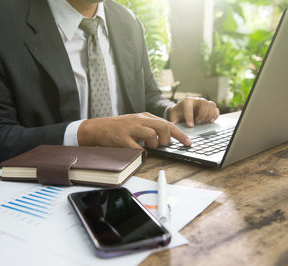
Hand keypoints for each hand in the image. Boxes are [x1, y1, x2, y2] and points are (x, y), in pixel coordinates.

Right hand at [77, 112, 191, 148]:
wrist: (98, 128)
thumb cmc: (119, 128)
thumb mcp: (137, 123)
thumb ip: (151, 127)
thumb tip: (167, 137)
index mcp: (145, 117)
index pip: (167, 124)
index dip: (180, 134)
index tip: (188, 143)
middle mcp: (139, 120)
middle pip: (163, 127)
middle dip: (167, 139)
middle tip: (163, 145)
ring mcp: (130, 129)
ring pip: (152, 135)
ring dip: (154, 144)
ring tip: (148, 146)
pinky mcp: (122, 139)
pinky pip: (137, 147)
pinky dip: (141, 152)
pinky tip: (139, 151)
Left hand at [168, 97, 219, 127]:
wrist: (183, 110)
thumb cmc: (178, 113)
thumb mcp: (174, 116)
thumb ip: (174, 121)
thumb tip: (175, 127)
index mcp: (186, 101)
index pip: (189, 108)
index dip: (190, 118)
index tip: (190, 126)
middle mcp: (196, 100)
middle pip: (203, 104)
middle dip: (202, 115)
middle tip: (198, 122)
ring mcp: (204, 102)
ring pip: (211, 105)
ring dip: (209, 115)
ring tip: (204, 122)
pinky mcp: (209, 107)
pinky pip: (216, 109)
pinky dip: (215, 115)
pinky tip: (210, 121)